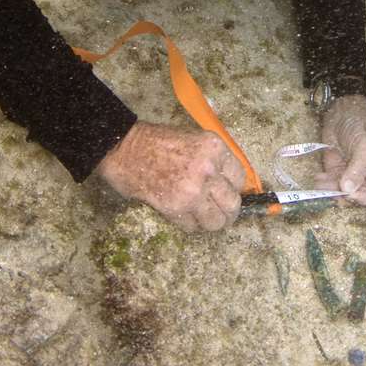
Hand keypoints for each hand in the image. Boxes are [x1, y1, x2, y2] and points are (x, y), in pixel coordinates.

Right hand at [96, 121, 243, 231]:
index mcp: (214, 148)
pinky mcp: (176, 207)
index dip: (233, 188)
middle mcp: (208, 170)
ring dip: (212, 223)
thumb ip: (213, 160)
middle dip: (228, 211)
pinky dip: (191, 226)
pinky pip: (193, 226)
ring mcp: (193, 191)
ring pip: (216, 221)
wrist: (125, 149)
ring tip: (205, 219)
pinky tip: (185, 217)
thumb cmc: (156, 142)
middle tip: (221, 212)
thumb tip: (228, 184)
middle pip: (232, 203)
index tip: (227, 192)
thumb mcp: (193, 139)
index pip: (239, 178)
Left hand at [319, 95, 365, 205]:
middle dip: (344, 197)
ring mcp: (352, 179)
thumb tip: (348, 190)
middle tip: (332, 191)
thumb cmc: (360, 127)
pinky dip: (323, 186)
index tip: (349, 195)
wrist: (340, 114)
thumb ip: (358, 168)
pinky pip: (330, 187)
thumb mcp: (364, 146)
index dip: (365, 200)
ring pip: (342, 196)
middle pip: (359, 199)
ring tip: (322, 181)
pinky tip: (319, 177)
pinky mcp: (336, 175)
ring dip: (330, 192)